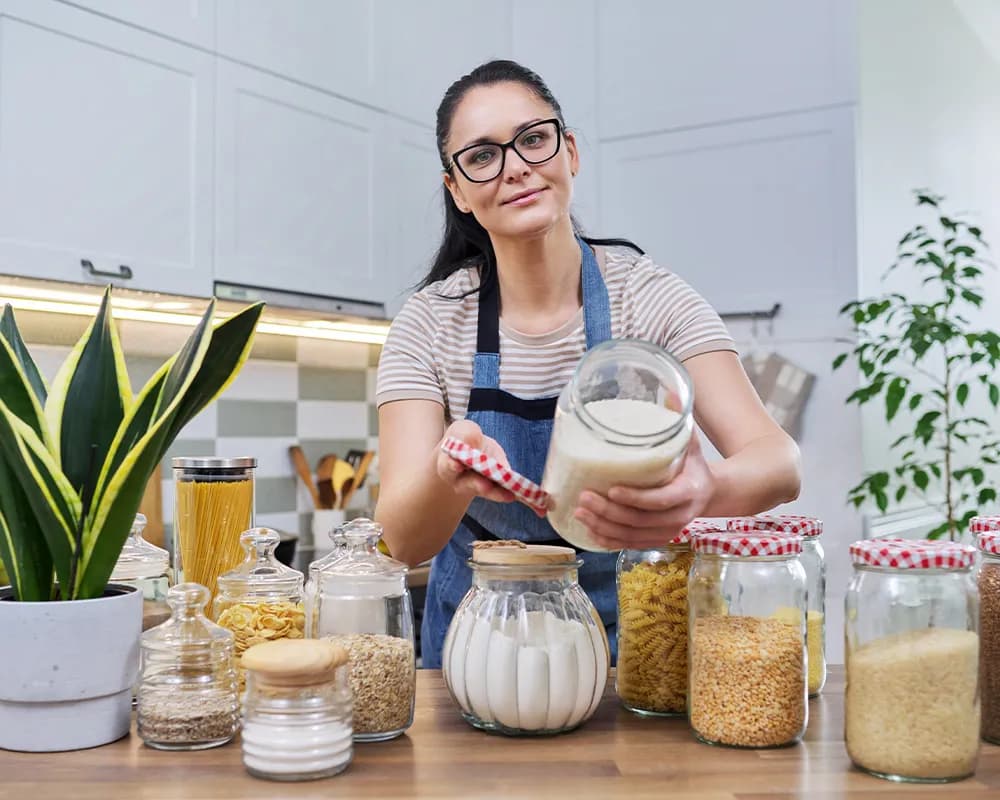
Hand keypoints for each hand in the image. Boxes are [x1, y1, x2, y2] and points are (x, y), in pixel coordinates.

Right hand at [435, 419, 516, 504]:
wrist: (471, 449)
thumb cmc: (463, 439)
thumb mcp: (463, 430)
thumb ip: (467, 435)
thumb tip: (473, 441)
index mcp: (447, 463)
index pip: (447, 466)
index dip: (452, 466)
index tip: (456, 466)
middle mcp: (459, 481)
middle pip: (467, 484)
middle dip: (477, 484)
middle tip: (485, 485)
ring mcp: (476, 487)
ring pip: (486, 491)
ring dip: (496, 492)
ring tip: (508, 494)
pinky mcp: (493, 487)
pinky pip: (500, 491)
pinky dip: (507, 492)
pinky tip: (516, 493)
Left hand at [573, 434, 715, 548]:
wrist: (710, 492)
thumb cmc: (694, 464)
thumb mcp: (691, 442)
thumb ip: (679, 421)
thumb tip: (671, 392)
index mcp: (689, 492)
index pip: (660, 500)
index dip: (636, 498)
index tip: (612, 489)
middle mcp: (680, 517)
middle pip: (640, 521)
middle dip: (609, 512)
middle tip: (584, 497)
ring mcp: (668, 532)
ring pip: (632, 536)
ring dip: (603, 527)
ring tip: (579, 512)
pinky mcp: (657, 539)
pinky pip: (631, 545)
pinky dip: (609, 541)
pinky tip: (590, 532)